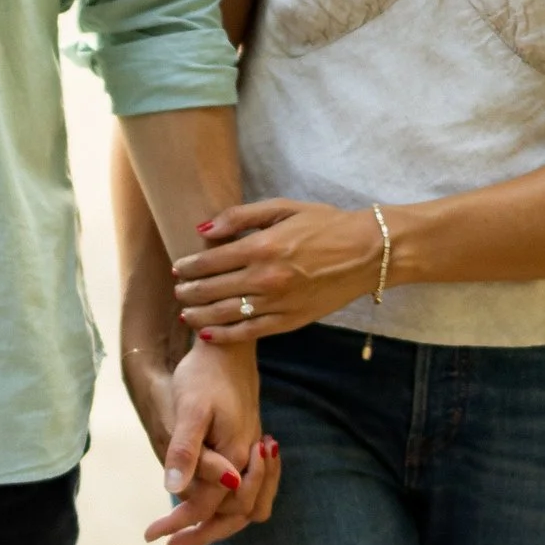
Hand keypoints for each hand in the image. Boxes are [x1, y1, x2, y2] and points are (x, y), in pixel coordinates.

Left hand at [123, 338, 279, 544]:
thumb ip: (187, 450)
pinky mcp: (249, 448)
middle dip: (201, 533)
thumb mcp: (189, 410)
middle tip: (166, 541)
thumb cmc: (203, 375)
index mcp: (236, 456)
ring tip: (183, 529)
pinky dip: (226, 504)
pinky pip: (244, 490)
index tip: (151, 535)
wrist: (226, 348)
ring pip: (244, 506)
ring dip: (217, 522)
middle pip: (233, 515)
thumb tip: (173, 490)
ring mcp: (252, 455)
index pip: (209, 507)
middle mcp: (249, 460)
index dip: (180, 524)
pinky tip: (200, 499)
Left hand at [173, 197, 389, 343]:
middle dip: (189, 291)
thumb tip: (204, 229)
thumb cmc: (325, 225)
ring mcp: (277, 303)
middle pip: (212, 290)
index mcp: (262, 247)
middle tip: (178, 291)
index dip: (189, 266)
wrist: (367, 252)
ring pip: (225, 314)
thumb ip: (240, 216)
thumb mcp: (283, 208)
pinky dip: (224, 336)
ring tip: (186, 313)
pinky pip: (249, 333)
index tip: (178, 268)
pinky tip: (208, 334)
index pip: (210, 261)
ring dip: (199, 315)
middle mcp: (265, 278)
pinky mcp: (289, 321)